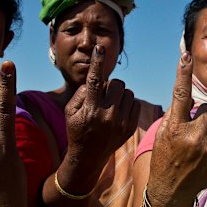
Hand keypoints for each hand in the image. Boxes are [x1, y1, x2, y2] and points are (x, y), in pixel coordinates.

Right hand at [63, 45, 140, 170]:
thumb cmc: (77, 129)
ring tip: (110, 105)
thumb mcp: (71, 111)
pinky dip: (127, 103)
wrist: (88, 157)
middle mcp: (107, 116)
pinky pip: (135, 102)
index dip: (97, 63)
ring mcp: (121, 123)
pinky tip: (118, 112)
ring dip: (120, 94)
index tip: (100, 49)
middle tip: (103, 96)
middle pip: (117, 83)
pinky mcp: (130, 127)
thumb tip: (98, 78)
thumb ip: (82, 92)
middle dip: (110, 85)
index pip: (95, 81)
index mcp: (90, 110)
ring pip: (128, 92)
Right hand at [146, 52, 206, 206]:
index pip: (180, 95)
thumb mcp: (164, 135)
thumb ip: (176, 114)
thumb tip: (188, 93)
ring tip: (206, 137)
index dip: (182, 73)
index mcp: (175, 129)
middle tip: (195, 128)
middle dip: (203, 115)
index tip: (185, 56)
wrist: (172, 191)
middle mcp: (193, 137)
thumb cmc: (166, 158)